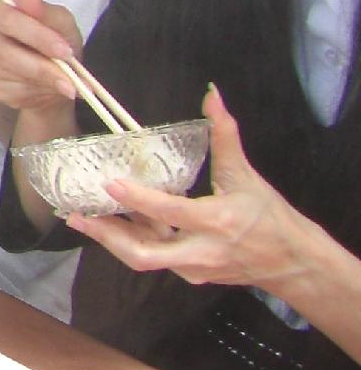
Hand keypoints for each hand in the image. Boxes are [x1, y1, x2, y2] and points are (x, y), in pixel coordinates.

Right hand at [0, 0, 83, 113]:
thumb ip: (42, 8)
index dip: (37, 37)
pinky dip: (37, 95)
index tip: (65, 51)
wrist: (49, 72)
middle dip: (43, 69)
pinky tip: (48, 89)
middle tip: (72, 81)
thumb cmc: (52, 38)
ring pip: (11, 78)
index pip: (7, 20)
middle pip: (5, 54)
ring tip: (68, 85)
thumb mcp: (56, 20)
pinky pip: (12, 94)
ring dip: (44, 84)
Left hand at [68, 88, 316, 294]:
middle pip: (146, 254)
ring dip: (112, 239)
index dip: (139, 199)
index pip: (172, 211)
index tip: (110, 183)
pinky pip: (154, 260)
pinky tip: (110, 224)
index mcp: (217, 221)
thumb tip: (211, 94)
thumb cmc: (269, 215)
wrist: (292, 262)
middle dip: (108, 236)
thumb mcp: (246, 175)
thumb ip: (224, 135)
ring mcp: (194, 269)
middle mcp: (202, 251)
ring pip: (144, 260)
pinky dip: (130, 243)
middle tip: (77, 215)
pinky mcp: (190, 276)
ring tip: (80, 217)